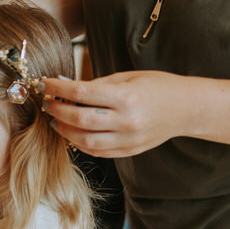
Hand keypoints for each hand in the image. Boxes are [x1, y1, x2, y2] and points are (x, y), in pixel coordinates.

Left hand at [43, 70, 189, 157]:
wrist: (186, 108)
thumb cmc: (156, 86)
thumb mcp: (128, 77)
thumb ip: (97, 84)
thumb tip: (64, 86)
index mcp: (126, 97)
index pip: (82, 93)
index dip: (58, 89)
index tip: (44, 84)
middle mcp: (127, 121)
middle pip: (80, 120)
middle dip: (57, 111)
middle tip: (47, 104)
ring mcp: (128, 140)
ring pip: (85, 141)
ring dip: (65, 131)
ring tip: (57, 120)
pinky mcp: (129, 151)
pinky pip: (97, 152)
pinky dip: (80, 143)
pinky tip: (73, 133)